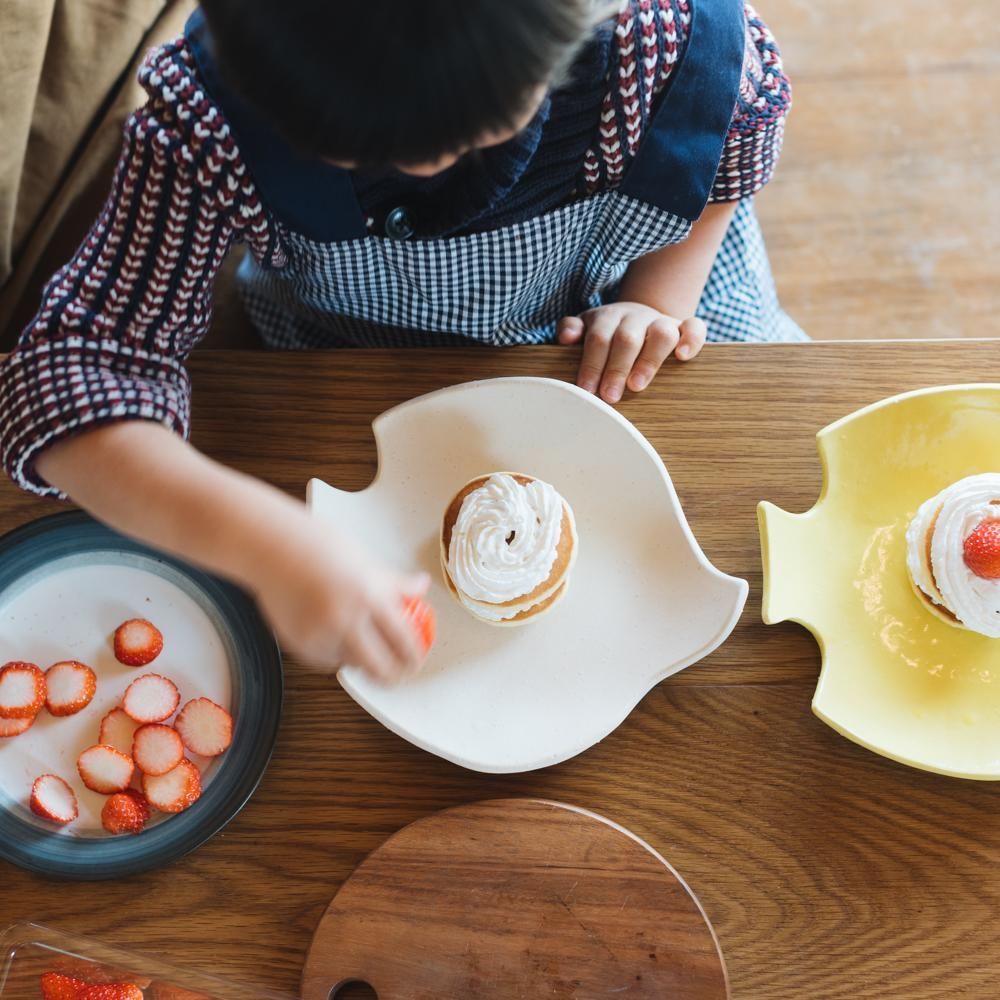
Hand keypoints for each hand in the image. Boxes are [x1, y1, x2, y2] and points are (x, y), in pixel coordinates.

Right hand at [253, 517, 430, 682]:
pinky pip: (326, 660)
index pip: (403, 639)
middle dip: (392, 674)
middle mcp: (347, 619)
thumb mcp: (364, 561)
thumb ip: (394, 582)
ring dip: (361, 661)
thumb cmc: (317, 545)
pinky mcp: (300, 644)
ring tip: (362, 645)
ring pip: (352, 665)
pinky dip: (334, 654)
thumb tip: (421, 587)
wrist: (270, 547)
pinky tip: (335, 636)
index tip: (416, 659)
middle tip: (395, 670)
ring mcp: (322, 635)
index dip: (413, 656)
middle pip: (380, 667)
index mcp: (370, 596)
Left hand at [557, 302, 706, 403]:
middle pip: (627, 339)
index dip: (591, 364)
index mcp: (609, 318)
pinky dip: (692, 340)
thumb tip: (566, 337)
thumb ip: (572, 329)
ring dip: (649, 361)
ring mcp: (662, 321)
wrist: (639, 317)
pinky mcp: (684, 328)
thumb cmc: (607, 333)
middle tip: (609, 396)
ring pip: (662, 333)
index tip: (586, 390)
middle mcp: (636, 317)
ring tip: (638, 386)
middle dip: (616, 369)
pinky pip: (695, 327)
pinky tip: (683, 357)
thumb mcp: (586, 328)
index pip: (598, 338)